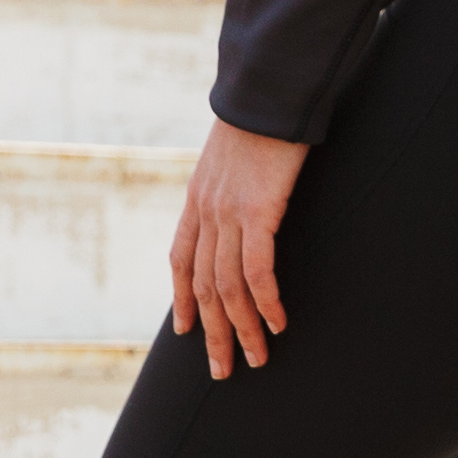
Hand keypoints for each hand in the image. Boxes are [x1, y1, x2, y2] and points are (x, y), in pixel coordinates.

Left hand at [168, 118, 309, 380]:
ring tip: (256, 358)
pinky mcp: (256, 212)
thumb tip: (250, 190)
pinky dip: (265, 302)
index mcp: (197, 197)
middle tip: (222, 369)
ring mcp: (227, 213)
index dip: (182, 298)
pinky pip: (256, 271)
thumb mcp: (238, 150)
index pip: (180, 259)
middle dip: (212, 332)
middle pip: (201, 286)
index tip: (186, 329)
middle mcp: (205, 210)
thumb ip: (236, 178)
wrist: (269, 87)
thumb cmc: (264, 113)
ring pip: (227, 287)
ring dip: (242, 328)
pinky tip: (276, 324)